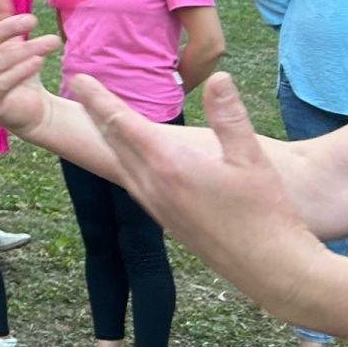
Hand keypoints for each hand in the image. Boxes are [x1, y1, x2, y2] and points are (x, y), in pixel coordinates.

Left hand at [69, 71, 314, 295]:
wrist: (268, 268)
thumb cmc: (265, 212)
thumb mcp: (252, 158)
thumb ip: (229, 116)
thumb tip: (219, 77)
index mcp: (168, 164)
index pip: (121, 122)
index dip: (98, 98)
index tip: (79, 77)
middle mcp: (151, 185)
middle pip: (112, 140)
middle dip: (95, 112)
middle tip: (80, 89)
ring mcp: (154, 205)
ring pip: (119, 163)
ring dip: (106, 137)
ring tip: (98, 117)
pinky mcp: (163, 219)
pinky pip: (131, 182)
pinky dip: (121, 161)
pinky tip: (127, 159)